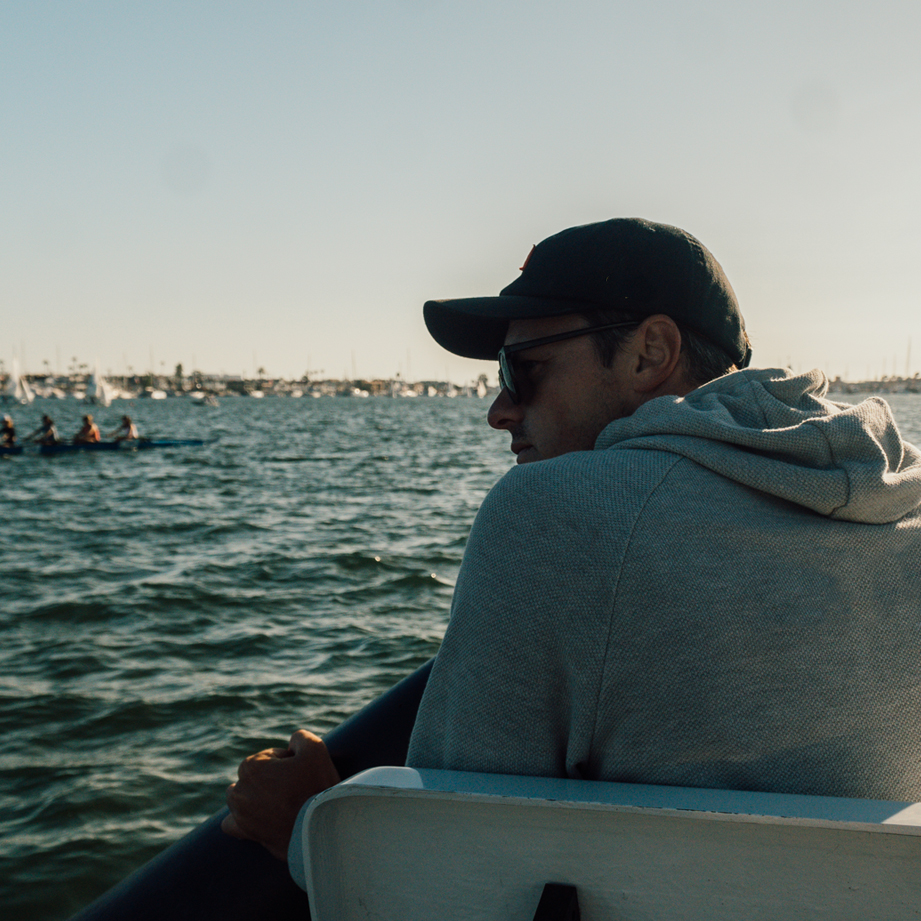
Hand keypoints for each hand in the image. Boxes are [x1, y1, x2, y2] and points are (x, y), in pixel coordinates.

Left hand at [221, 730, 340, 859]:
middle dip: (274, 777)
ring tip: (282, 802)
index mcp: (251, 766)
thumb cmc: (316, 788)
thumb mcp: (315, 748)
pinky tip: (258, 817)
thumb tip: (292, 743)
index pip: (271, 756)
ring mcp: (240, 813)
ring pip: (242, 795)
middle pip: (257, 774)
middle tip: (297, 788)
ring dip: (256, 795)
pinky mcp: (245, 833)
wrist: (319, 831)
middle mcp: (239, 789)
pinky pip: (231, 823)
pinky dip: (241, 818)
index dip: (290, 761)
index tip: (303, 773)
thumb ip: (299, 737)